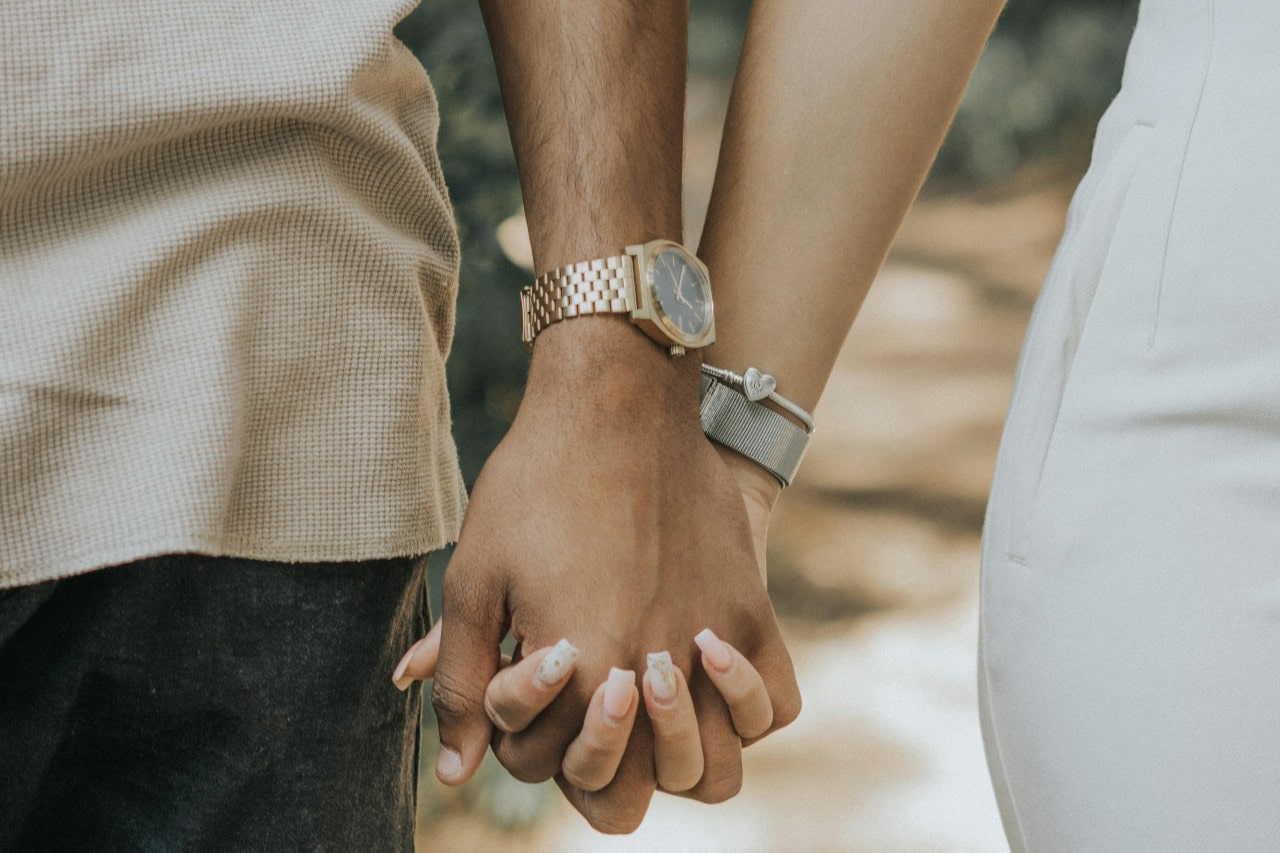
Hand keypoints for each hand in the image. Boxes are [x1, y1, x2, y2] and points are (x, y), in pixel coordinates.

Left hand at [422, 319, 800, 832]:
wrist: (616, 403)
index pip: (552, 768)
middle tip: (582, 713)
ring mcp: (714, 644)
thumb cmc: (535, 483)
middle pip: (631, 796)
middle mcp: (654, 673)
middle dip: (596, 775)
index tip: (526, 682)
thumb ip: (465, 680)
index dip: (523, 739)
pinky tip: (705, 675)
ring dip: (674, 760)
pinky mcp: (752, 609)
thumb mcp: (474, 576)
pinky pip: (777, 706)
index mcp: (581, 670)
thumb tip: (457, 771)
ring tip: (647, 709)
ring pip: (713, 773)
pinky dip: (747, 711)